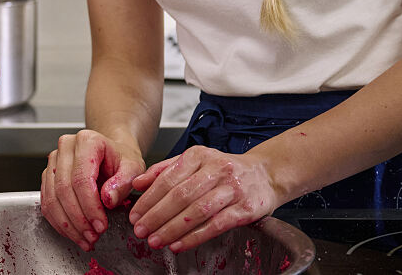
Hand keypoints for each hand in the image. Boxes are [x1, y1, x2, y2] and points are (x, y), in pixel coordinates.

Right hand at [40, 129, 145, 251]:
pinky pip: (46, 202)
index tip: (101, 225)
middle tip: (93, 236)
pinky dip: (59, 222)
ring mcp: (54, 160)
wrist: (112, 154)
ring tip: (84, 239)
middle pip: (64, 189)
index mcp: (87, 141)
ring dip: (67, 224)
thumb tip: (108, 199)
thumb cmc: (122, 159)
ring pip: (52, 198)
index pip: (81, 178)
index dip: (90, 207)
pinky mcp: (48, 175)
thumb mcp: (133, 168)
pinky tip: (73, 233)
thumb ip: (123, 182)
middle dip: (78, 219)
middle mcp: (66, 147)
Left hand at [128, 145, 278, 252]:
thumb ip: (166, 170)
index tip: (134, 215)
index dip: (148, 199)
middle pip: (180, 195)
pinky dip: (195, 237)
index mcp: (199, 155)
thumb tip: (137, 184)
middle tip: (140, 231)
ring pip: (197, 211)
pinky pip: (216, 225)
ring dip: (172, 229)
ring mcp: (232, 189)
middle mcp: (216, 169)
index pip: (167, 178)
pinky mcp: (245, 208)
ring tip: (155, 241)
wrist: (266, 174)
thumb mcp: (196, 161)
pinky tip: (179, 245)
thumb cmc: (225, 170)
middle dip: (156, 216)